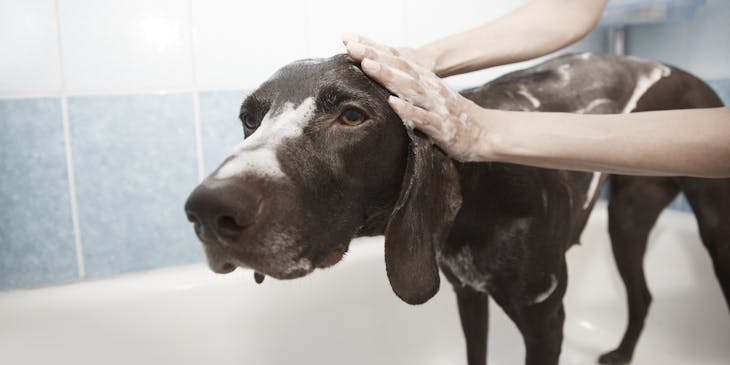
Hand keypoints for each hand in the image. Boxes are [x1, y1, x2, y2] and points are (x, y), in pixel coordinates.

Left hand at [342, 34, 487, 160]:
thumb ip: (407, 85)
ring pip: (410, 88)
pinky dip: (408, 110)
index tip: (349, 40)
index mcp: (424, 80)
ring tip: (368, 66)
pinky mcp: (442, 127)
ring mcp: (435, 106)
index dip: (374, 48)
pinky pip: (423, 118)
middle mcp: (429, 88)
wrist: (484, 132)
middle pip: (400, 68)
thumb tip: (379, 77)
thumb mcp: (428, 95)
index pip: (396, 60)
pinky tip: (393, 103)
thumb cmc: (451, 115)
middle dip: (375, 56)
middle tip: (352, 47)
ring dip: (389, 76)